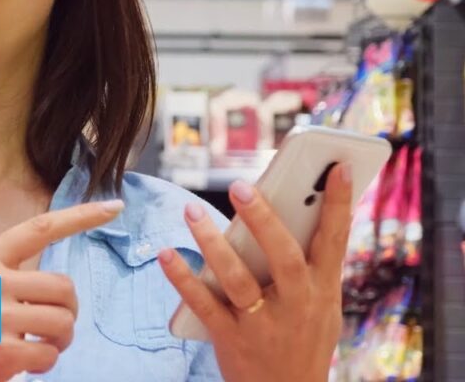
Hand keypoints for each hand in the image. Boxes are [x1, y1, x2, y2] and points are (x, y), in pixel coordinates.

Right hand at [0, 176, 123, 381]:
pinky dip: (44, 364)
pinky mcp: (1, 355)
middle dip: (68, 308)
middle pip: (62, 287)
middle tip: (55, 321)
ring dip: (60, 339)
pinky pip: (47, 356)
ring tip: (43, 344)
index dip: (81, 217)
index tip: (114, 207)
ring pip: (61, 323)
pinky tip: (26, 365)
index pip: (40, 229)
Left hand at [159, 163, 353, 381]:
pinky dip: (182, 278)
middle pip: (282, 256)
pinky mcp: (230, 338)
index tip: (338, 168)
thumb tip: (293, 207)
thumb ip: (307, 263)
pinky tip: (166, 253)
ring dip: (212, 243)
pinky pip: (203, 304)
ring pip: (236, 279)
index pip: (335, 240)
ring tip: (191, 211)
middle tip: (240, 185)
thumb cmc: (301, 337)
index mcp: (323, 290)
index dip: (340, 204)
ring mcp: (263, 323)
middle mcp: (297, 304)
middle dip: (264, 219)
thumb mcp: (320, 305)